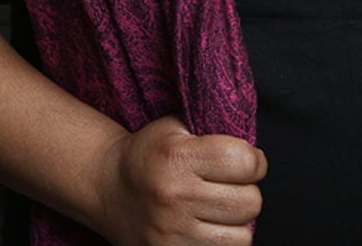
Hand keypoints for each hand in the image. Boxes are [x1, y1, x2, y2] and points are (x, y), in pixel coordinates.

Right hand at [92, 115, 265, 245]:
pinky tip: (209, 228)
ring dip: (238, 223)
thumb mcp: (177, 127)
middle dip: (248, 192)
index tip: (247, 163)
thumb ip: (217, 131)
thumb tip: (256, 151)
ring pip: (242, 236)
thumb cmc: (149, 154)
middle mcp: (175, 196)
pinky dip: (223, 242)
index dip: (256, 162)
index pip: (246, 163)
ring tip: (220, 210)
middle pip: (250, 202)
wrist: (105, 187)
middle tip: (231, 187)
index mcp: (179, 157)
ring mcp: (170, 232)